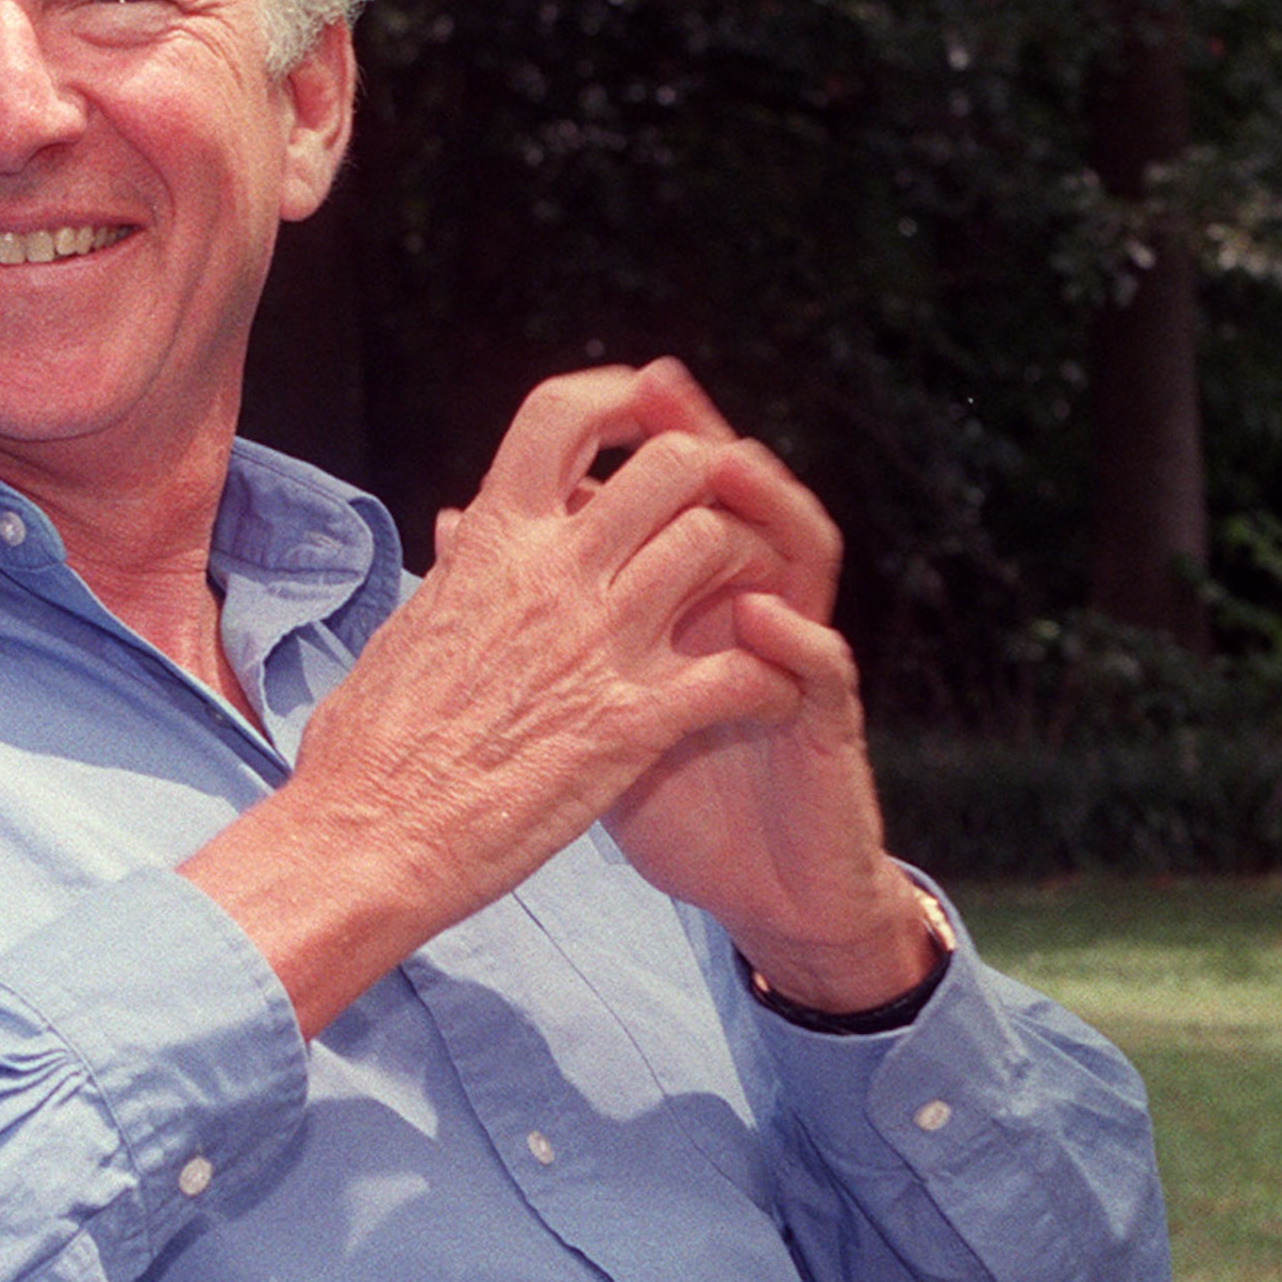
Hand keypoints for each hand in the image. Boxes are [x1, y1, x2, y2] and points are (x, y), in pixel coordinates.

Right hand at [182, 362, 915, 1027]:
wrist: (365, 840)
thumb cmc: (367, 749)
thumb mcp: (406, 630)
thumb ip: (454, 573)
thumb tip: (462, 532)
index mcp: (493, 542)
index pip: (561, 414)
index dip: (619, 397)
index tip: (648, 416)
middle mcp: (553, 573)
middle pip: (673, 464)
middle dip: (715, 483)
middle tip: (725, 525)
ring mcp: (600, 642)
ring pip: (719, 545)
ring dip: (753, 568)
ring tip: (754, 607)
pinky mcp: (634, 721)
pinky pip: (740, 671)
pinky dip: (770, 679)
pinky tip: (765, 699)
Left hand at [589, 414, 935, 1017]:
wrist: (766, 890)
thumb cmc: (683, 797)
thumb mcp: (589, 705)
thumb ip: (540, 617)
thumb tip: (459, 527)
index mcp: (690, 598)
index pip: (673, 498)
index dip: (645, 442)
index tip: (607, 393)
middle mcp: (749, 612)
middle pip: (739, 502)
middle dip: (701, 441)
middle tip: (664, 391)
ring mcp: (792, 664)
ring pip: (803, 558)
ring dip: (768, 509)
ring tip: (729, 469)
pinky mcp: (821, 728)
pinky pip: (820, 670)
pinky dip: (793, 637)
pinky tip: (759, 613)